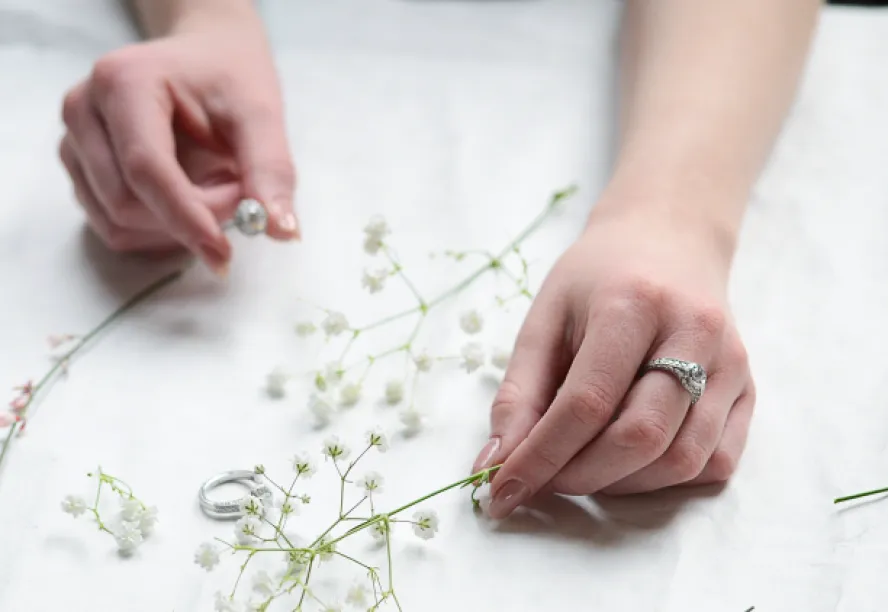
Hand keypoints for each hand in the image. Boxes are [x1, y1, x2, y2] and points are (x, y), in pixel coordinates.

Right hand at [58, 10, 297, 272]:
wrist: (205, 60)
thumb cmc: (230, 80)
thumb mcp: (260, 115)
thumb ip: (270, 171)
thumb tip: (283, 232)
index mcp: (123, 83)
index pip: (145, 169)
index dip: (185, 217)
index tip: (224, 254)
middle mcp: (84, 111)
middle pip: (126, 204)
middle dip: (190, 217)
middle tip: (237, 191)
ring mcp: (74, 144)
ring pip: (118, 224)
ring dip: (176, 226)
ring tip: (214, 185)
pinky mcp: (81, 171)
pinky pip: (115, 228)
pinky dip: (159, 230)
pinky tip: (189, 199)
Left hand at [472, 198, 754, 518]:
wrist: (669, 238)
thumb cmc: (598, 278)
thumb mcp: (546, 317)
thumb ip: (520, 392)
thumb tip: (497, 462)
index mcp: (632, 303)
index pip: (586, 403)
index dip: (541, 458)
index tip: (502, 494)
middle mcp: (693, 332)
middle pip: (641, 437)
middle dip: (581, 477)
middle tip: (542, 481)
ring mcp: (731, 363)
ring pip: (682, 459)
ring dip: (622, 484)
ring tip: (582, 469)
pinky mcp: (749, 388)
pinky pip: (715, 461)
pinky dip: (666, 479)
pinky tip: (630, 462)